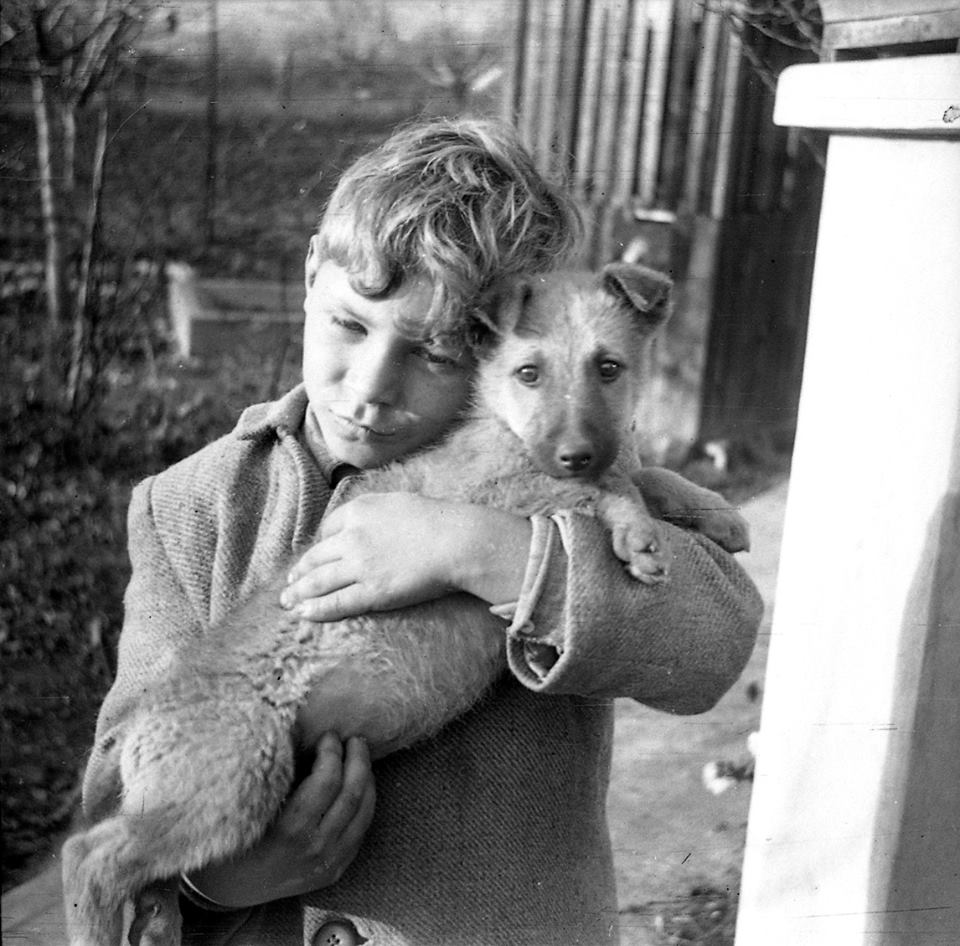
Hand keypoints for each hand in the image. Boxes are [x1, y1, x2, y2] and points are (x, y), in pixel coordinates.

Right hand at [187, 733, 374, 906]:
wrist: (233, 891)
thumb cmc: (235, 840)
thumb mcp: (249, 807)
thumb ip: (275, 774)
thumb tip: (298, 728)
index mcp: (290, 831)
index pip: (326, 782)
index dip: (332, 752)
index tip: (328, 735)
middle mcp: (315, 847)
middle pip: (351, 793)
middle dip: (357, 759)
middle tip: (354, 739)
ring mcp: (330, 862)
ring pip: (364, 811)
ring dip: (367, 777)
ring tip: (361, 755)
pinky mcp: (336, 869)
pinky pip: (362, 830)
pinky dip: (366, 802)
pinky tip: (361, 784)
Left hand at [281, 493, 531, 622]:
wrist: (456, 540)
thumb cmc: (437, 520)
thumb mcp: (400, 502)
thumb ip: (378, 512)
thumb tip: (371, 519)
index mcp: (359, 511)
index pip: (328, 529)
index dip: (319, 545)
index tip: (315, 556)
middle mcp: (352, 537)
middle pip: (316, 557)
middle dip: (299, 572)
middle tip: (289, 583)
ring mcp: (360, 566)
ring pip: (319, 581)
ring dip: (299, 593)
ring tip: (287, 602)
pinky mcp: (372, 591)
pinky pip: (337, 603)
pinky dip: (316, 610)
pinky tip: (303, 614)